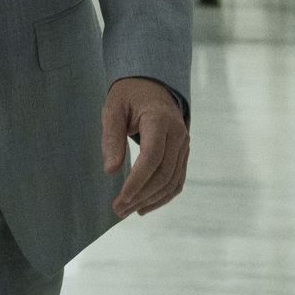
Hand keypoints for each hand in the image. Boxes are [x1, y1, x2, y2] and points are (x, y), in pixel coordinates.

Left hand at [101, 77, 189, 217]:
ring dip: (151, 200)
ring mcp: (184, 144)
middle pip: (163, 173)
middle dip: (141, 195)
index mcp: (159, 120)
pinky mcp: (183, 153)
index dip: (137, 181)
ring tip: (128, 210)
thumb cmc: (129, 95)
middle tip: (118, 210)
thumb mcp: (113, 108)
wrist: (152, 84)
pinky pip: (177, 179)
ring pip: (172, 180)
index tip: (121, 197)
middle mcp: (178, 134)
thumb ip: (111, 137)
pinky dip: (163, 196)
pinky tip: (145, 206)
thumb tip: (111, 170)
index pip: (152, 157)